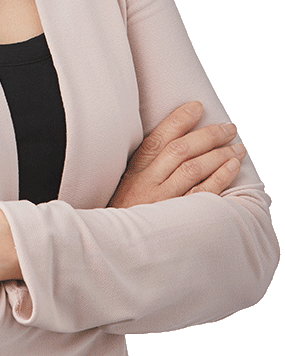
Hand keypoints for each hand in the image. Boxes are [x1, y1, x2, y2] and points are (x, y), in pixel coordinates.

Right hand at [108, 102, 246, 208]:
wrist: (117, 248)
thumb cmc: (129, 215)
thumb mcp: (130, 187)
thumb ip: (150, 167)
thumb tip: (180, 141)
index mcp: (136, 171)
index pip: (158, 138)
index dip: (179, 119)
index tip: (198, 107)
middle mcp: (148, 183)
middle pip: (181, 150)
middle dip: (208, 135)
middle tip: (229, 128)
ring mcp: (163, 201)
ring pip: (193, 169)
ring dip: (220, 154)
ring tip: (238, 148)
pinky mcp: (176, 219)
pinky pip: (202, 194)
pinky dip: (220, 178)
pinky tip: (233, 168)